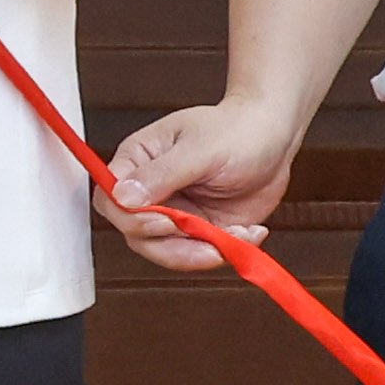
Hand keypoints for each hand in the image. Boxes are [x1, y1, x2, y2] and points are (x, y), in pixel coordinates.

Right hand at [98, 95, 302, 270]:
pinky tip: (248, 232)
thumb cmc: (236, 130)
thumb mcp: (200, 149)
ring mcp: (176, 213)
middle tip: (207, 240)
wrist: (273, 140)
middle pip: (136, 234)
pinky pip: (200, 254)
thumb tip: (123, 196)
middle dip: (172, 246)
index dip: (131, 218)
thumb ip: (161, 173)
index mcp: (139, 161)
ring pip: (167, 252)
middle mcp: (152, 192)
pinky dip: (225, 251)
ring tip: (237, 235)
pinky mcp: (200, 229)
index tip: (164, 221)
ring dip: (202, 253)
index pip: (111, 199)